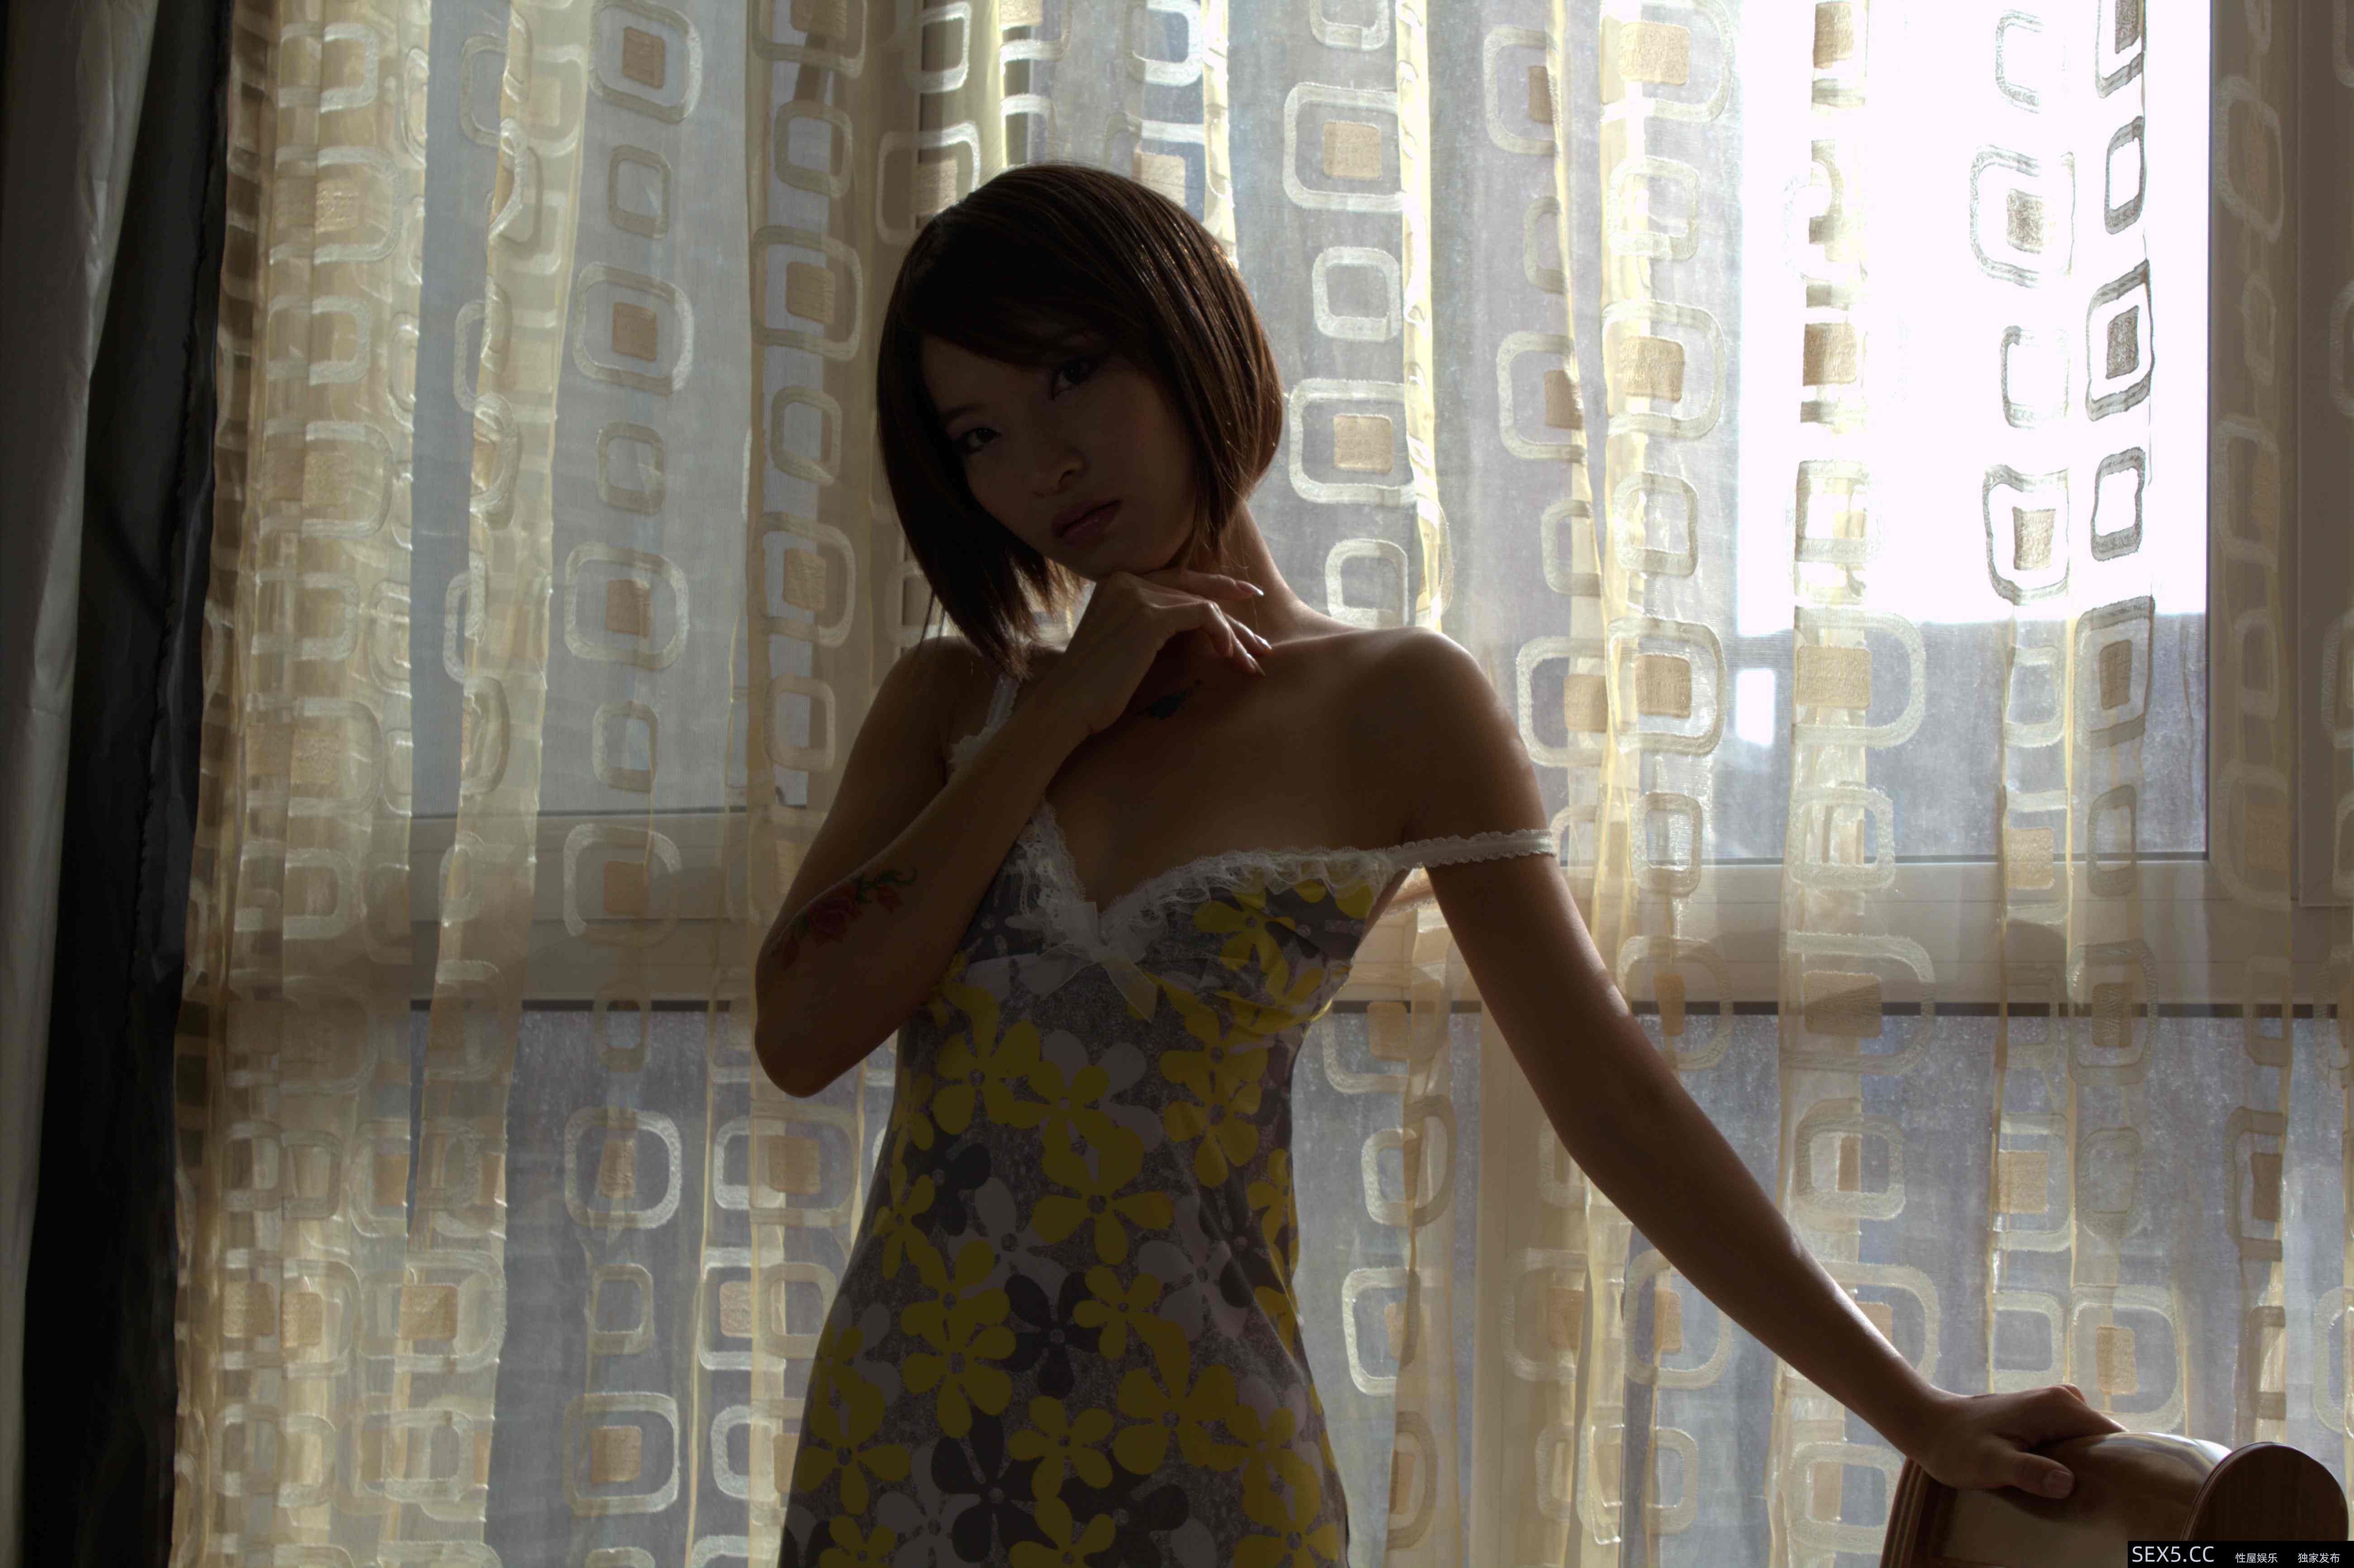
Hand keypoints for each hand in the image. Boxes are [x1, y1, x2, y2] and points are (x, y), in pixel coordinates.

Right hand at [1031, 567, 1272, 739]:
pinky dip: (1222, 634)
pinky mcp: (1148, 617)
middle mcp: (1126, 581)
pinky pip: (1202, 616)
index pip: (1178, 579)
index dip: (1216, 587)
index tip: (1247, 598)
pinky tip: (1229, 656)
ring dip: (1234, 636)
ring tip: (1252, 663)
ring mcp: (1136, 595)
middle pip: (1195, 592)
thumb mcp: (1125, 646)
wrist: (1066, 705)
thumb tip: (1200, 629)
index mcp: (1118, 582)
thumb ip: (1152, 625)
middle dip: (1234, 617)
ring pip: (1204, 606)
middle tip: (1261, 644)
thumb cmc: (1094, 688)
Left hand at [1902, 1384, 2126, 1498]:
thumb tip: (2066, 1483)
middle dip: (2111, 1472)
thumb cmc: (1956, 1447)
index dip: (2126, 1471)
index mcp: (2060, 1407)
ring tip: (2090, 1501)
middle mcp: (2065, 1400)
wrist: (1929, 1425)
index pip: (2116, 1440)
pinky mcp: (2048, 1418)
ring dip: (2094, 1470)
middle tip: (2108, 1508)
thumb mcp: (1990, 1464)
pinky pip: (2077, 1443)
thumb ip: (2027, 1472)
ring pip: (2093, 1445)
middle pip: (2108, 1443)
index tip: (2127, 1501)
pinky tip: (2069, 1488)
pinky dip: (2078, 1464)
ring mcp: (2057, 1407)